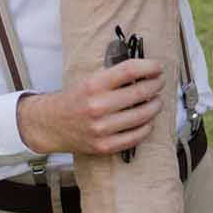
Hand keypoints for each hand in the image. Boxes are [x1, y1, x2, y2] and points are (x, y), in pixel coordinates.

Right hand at [15, 57, 165, 156]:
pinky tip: (148, 120)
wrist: (52, 124)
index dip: (149, 67)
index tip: (157, 67)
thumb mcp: (90, 80)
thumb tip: (145, 72)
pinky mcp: (104, 146)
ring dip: (155, 106)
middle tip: (160, 82)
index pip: (129, 70)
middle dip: (156, 85)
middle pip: (139, 92)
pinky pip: (135, 137)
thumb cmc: (75, 99)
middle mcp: (98, 106)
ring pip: (141, 116)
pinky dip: (147, 127)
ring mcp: (101, 128)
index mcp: (94, 85)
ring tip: (157, 101)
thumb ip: (114, 76)